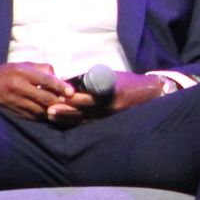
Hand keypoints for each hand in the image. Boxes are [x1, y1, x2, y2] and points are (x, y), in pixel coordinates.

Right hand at [0, 62, 74, 119]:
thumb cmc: (5, 73)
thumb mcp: (21, 65)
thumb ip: (41, 69)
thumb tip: (60, 76)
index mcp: (21, 72)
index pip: (45, 79)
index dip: (60, 87)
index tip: (72, 92)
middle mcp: (18, 87)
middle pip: (45, 98)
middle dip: (61, 102)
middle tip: (76, 105)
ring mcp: (15, 102)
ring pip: (40, 110)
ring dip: (55, 112)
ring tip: (69, 112)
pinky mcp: (13, 113)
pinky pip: (33, 117)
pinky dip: (45, 117)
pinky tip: (54, 117)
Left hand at [45, 70, 168, 123]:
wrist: (150, 93)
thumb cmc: (129, 81)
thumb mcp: (111, 75)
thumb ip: (91, 79)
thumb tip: (68, 82)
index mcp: (111, 94)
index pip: (88, 98)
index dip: (72, 99)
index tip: (58, 96)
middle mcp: (110, 108)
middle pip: (84, 111)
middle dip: (65, 111)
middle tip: (49, 110)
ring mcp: (110, 117)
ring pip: (85, 120)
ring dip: (67, 119)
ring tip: (51, 117)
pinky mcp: (110, 122)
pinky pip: (90, 124)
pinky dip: (76, 123)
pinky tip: (64, 123)